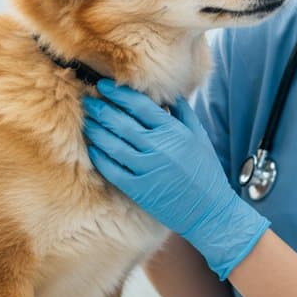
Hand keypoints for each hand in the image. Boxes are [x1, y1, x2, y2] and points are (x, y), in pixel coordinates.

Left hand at [82, 79, 269, 279]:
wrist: (210, 211)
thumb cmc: (205, 171)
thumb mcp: (199, 136)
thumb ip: (183, 112)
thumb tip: (167, 91)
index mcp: (174, 131)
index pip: (140, 105)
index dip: (118, 94)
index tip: (104, 85)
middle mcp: (159, 148)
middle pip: (122, 123)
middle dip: (101, 109)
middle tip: (87, 100)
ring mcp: (148, 169)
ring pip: (113, 145)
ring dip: (96, 131)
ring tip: (87, 122)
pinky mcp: (139, 190)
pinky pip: (113, 170)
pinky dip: (101, 158)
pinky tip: (93, 149)